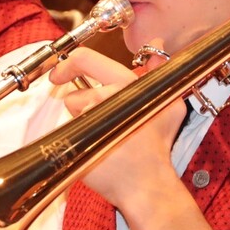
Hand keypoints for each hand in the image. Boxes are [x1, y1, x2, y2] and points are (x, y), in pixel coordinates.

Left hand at [49, 42, 186, 209]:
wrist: (148, 185)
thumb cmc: (157, 147)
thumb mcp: (169, 105)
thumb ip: (160, 71)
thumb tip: (157, 44)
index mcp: (126, 84)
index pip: (86, 59)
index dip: (68, 63)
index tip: (59, 74)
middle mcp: (107, 98)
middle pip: (76, 93)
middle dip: (83, 103)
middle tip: (99, 117)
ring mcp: (90, 121)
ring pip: (73, 113)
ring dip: (83, 122)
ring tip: (107, 137)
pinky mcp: (78, 142)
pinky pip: (69, 133)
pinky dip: (79, 140)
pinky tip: (98, 149)